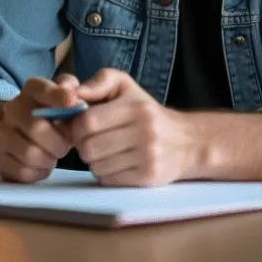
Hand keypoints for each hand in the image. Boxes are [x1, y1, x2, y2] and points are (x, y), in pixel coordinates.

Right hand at [0, 75, 80, 182]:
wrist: (22, 133)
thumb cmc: (53, 117)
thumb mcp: (66, 98)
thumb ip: (73, 90)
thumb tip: (76, 98)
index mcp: (31, 90)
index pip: (41, 89)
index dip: (57, 96)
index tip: (73, 103)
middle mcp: (12, 108)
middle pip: (37, 128)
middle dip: (59, 142)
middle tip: (65, 146)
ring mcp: (2, 133)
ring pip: (30, 153)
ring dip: (49, 159)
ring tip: (53, 155)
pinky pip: (23, 171)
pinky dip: (38, 172)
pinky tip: (41, 165)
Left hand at [70, 68, 197, 186]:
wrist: (187, 141)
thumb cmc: (146, 112)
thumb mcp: (126, 86)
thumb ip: (100, 81)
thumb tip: (74, 93)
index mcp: (136, 107)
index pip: (88, 121)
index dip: (77, 126)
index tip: (80, 127)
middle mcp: (145, 131)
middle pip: (89, 147)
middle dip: (83, 146)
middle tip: (91, 141)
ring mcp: (148, 156)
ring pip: (96, 166)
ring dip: (94, 161)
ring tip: (106, 152)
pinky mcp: (148, 177)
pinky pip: (109, 180)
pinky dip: (106, 174)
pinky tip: (116, 163)